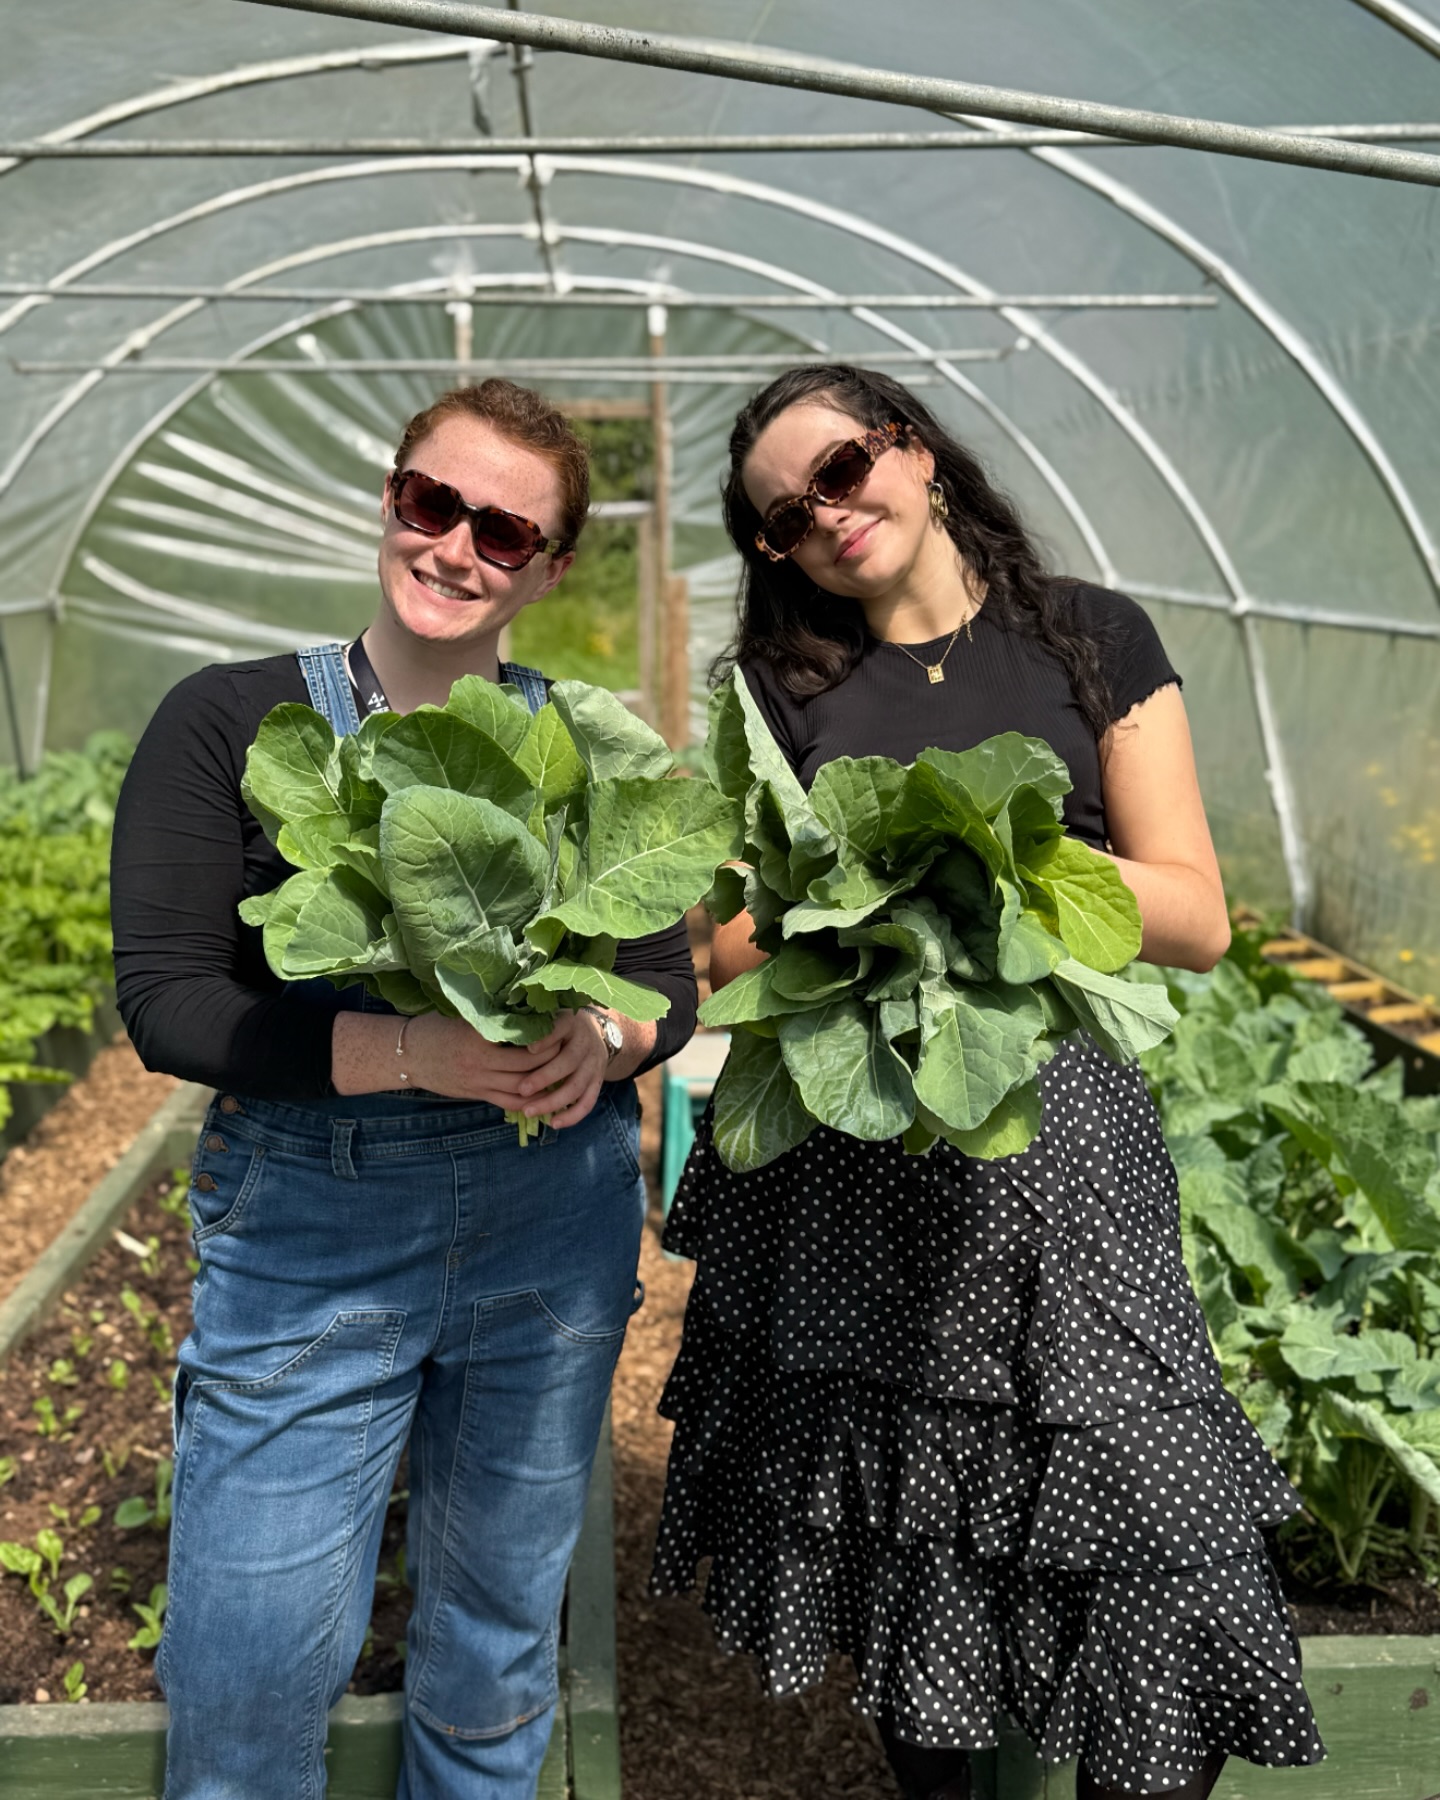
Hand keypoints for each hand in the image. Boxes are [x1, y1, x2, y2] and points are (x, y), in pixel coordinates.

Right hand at [397, 1014, 567, 1108]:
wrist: (407, 1055)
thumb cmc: (435, 1028)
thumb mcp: (462, 1017)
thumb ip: (489, 1016)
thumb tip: (522, 1005)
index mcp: (479, 1037)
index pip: (521, 1037)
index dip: (544, 1034)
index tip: (559, 1025)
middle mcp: (481, 1062)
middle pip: (528, 1064)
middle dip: (551, 1057)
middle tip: (566, 1046)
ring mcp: (479, 1082)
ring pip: (522, 1086)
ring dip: (544, 1080)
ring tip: (561, 1069)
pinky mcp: (477, 1094)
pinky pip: (509, 1103)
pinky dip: (529, 1101)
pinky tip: (543, 1095)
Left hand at [513, 1010, 608, 1128]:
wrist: (595, 1034)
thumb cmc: (560, 1029)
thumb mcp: (549, 1019)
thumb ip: (532, 1027)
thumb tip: (504, 1034)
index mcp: (570, 1024)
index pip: (560, 1030)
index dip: (546, 1040)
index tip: (529, 1049)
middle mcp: (584, 1044)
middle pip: (567, 1062)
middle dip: (544, 1077)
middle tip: (521, 1089)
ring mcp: (593, 1065)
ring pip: (575, 1087)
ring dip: (552, 1101)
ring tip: (528, 1111)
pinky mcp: (596, 1082)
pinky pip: (587, 1102)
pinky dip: (572, 1116)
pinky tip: (553, 1123)